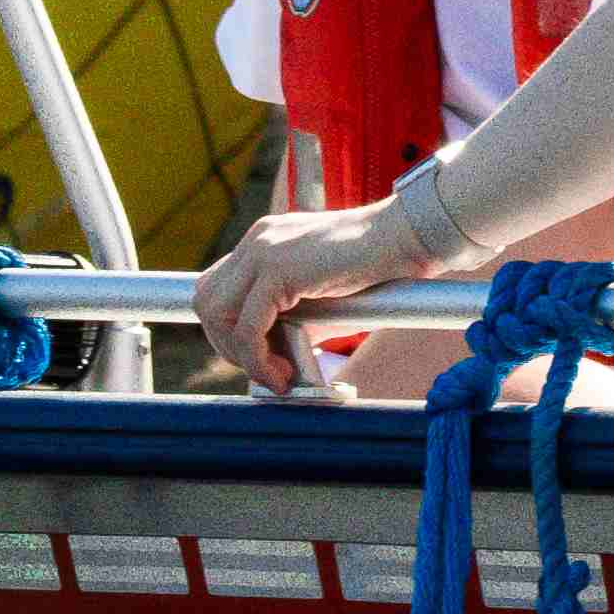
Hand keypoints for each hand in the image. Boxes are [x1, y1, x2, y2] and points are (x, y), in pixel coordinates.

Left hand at [195, 192, 443, 395]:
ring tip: (275, 374)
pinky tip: (283, 373)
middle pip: (206, 299)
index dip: (227, 329)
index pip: (218, 287)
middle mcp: (256, 241)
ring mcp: (263, 251)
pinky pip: (248, 327)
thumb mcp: (321, 294)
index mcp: (264, 240)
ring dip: (240, 354)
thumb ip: (292, 318)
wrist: (407, 239)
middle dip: (225, 344)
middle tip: (262, 369)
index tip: (257, 356)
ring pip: (217, 314)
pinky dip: (258, 358)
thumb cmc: (377, 268)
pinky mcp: (278, 269)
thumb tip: (274, 359)